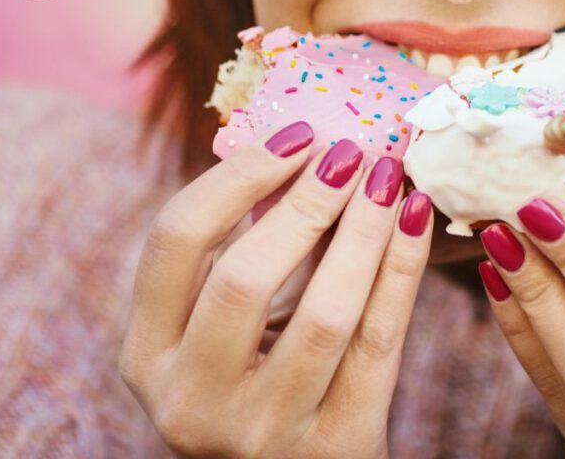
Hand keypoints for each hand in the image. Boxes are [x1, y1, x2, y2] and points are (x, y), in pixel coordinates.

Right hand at [120, 122, 433, 457]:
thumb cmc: (260, 385)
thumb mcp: (223, 334)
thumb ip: (243, 259)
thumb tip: (305, 153)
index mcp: (148, 355)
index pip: (175, 241)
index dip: (237, 177)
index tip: (297, 136)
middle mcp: (190, 399)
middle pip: (244, 277)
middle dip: (306, 203)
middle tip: (352, 153)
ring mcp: (262, 430)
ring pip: (324, 313)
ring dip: (364, 231)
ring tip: (389, 180)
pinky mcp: (334, 445)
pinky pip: (379, 341)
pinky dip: (403, 270)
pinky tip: (416, 220)